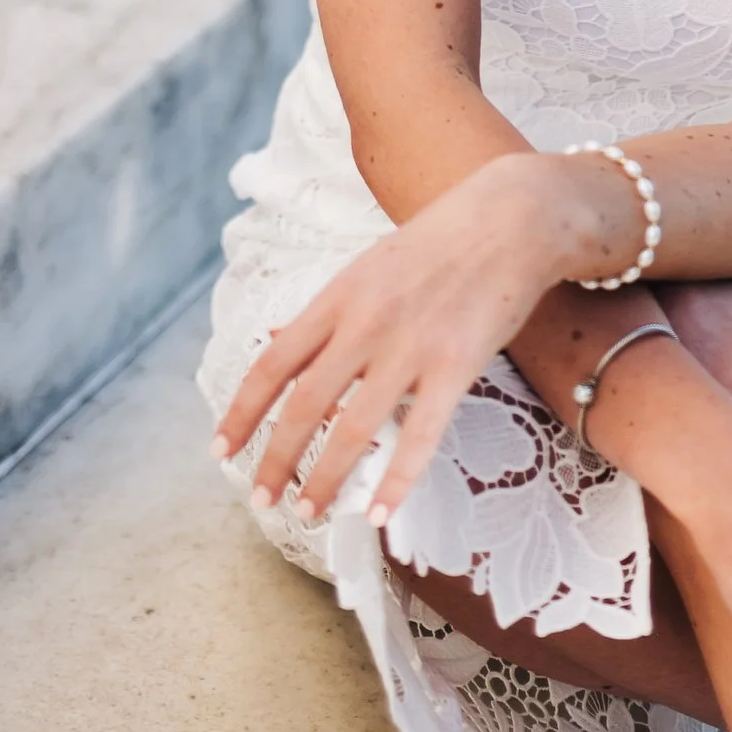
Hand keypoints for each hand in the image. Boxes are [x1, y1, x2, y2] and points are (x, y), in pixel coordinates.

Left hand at [215, 155, 561, 527]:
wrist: (511, 218)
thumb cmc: (439, 241)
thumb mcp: (368, 265)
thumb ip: (325, 310)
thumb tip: (275, 338)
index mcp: (338, 296)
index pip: (274, 363)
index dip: (242, 411)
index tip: (220, 450)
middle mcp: (365, 324)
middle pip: (305, 405)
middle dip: (276, 459)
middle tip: (260, 500)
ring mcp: (411, 347)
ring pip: (354, 428)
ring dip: (324, 479)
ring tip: (307, 513)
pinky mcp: (456, 367)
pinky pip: (420, 436)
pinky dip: (396, 481)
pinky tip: (377, 513)